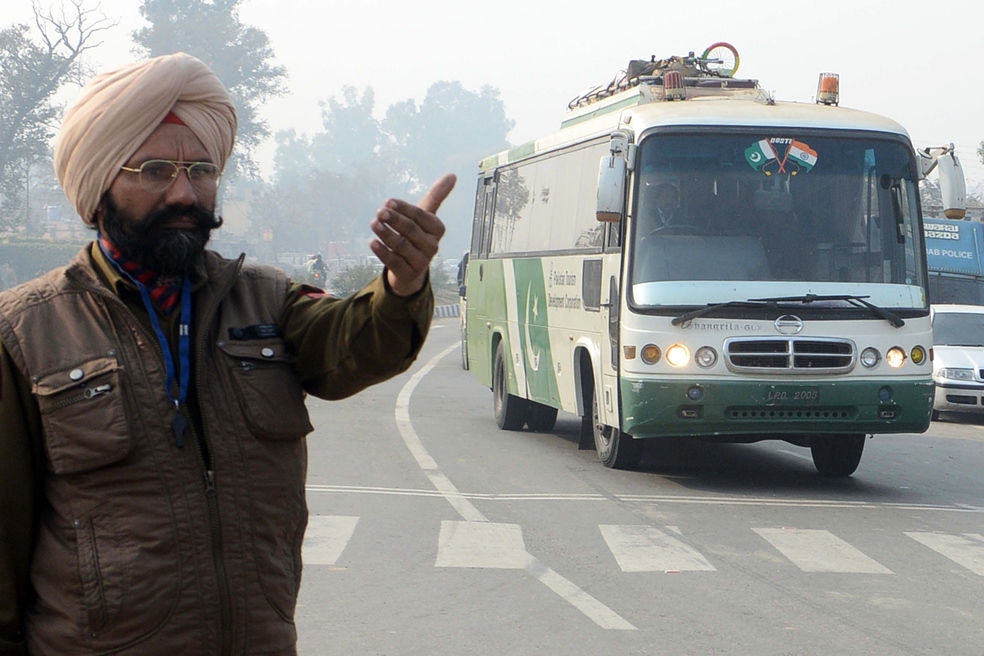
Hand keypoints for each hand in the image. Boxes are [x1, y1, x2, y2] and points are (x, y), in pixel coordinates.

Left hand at [371, 173, 455, 296]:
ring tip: (374, 224)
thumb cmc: (417, 235)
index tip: (388, 201)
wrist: (410, 267)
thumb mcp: (425, 216)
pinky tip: (372, 242)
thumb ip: (437, 196)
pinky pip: (394, 262)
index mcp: (437, 229)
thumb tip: (453, 175)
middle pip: (411, 230)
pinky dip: (383, 252)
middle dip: (394, 220)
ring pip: (402, 246)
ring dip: (386, 234)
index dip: (404, 208)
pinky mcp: (408, 274)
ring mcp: (421, 262)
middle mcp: (432, 246)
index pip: (420, 216)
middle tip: (379, 212)